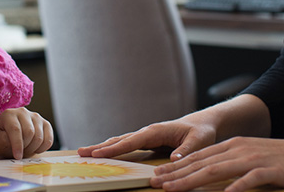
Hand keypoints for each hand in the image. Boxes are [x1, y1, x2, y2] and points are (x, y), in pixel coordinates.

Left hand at [0, 107, 53, 158]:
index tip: (17, 157)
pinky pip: (48, 139)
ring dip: (33, 149)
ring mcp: (36, 117)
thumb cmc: (3, 138)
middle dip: (25, 148)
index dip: (17, 144)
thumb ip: (4, 141)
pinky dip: (43, 148)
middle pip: (29, 132)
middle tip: (21, 154)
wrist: (10, 135)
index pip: (16, 129)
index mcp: (9, 115)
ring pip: (39, 137)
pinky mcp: (45, 124)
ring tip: (26, 151)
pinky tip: (35, 149)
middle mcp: (23, 112)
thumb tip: (17, 145)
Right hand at [77, 113, 217, 161]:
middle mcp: (147, 132)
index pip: (132, 141)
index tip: (98, 153)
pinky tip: (101, 155)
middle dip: (100, 146)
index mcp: (156, 131)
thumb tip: (174, 159)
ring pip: (120, 142)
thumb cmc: (201, 132)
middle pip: (119, 140)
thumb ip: (187, 150)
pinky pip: (125, 147)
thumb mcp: (199, 141)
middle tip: (81, 152)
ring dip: (102, 147)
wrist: (202, 124)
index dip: (114, 148)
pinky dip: (112, 150)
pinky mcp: (145, 143)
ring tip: (84, 152)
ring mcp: (145, 137)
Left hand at [150, 137, 283, 191]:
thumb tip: (207, 175)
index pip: (198, 157)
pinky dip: (235, 187)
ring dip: (193, 180)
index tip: (158, 176)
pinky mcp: (270, 170)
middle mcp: (238, 149)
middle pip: (201, 163)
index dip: (176, 167)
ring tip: (175, 190)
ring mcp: (253, 159)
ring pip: (217, 170)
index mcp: (232, 145)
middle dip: (176, 175)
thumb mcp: (249, 156)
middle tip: (156, 184)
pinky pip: (249, 180)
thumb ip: (228, 163)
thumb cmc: (281, 159)